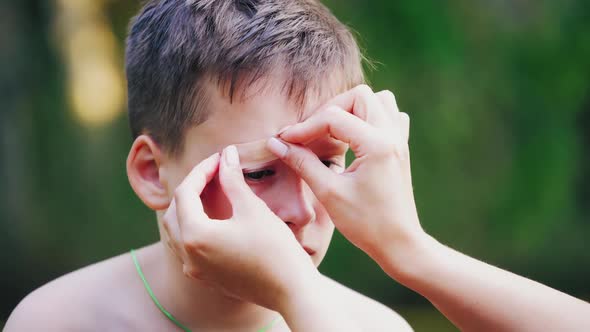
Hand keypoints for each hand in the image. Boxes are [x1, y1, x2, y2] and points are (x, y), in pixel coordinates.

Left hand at [161, 146, 318, 310]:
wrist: (291, 290)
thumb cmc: (275, 248)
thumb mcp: (252, 208)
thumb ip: (233, 179)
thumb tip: (226, 155)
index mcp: (195, 235)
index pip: (186, 193)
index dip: (202, 170)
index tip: (221, 158)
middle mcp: (187, 255)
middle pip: (175, 211)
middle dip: (192, 187)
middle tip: (215, 171)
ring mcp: (195, 269)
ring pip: (177, 231)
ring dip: (189, 208)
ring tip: (210, 191)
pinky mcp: (207, 277)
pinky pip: (187, 248)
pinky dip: (194, 228)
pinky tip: (211, 219)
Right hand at [267, 85, 423, 274]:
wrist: (399, 244)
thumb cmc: (365, 224)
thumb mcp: (329, 193)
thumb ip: (303, 162)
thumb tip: (277, 143)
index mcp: (376, 144)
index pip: (333, 117)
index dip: (305, 127)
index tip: (285, 140)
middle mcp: (392, 135)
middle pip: (358, 96)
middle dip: (330, 109)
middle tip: (311, 132)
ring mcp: (400, 140)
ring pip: (378, 100)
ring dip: (353, 109)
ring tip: (333, 131)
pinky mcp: (401, 149)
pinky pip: (391, 117)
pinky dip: (371, 118)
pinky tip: (356, 137)